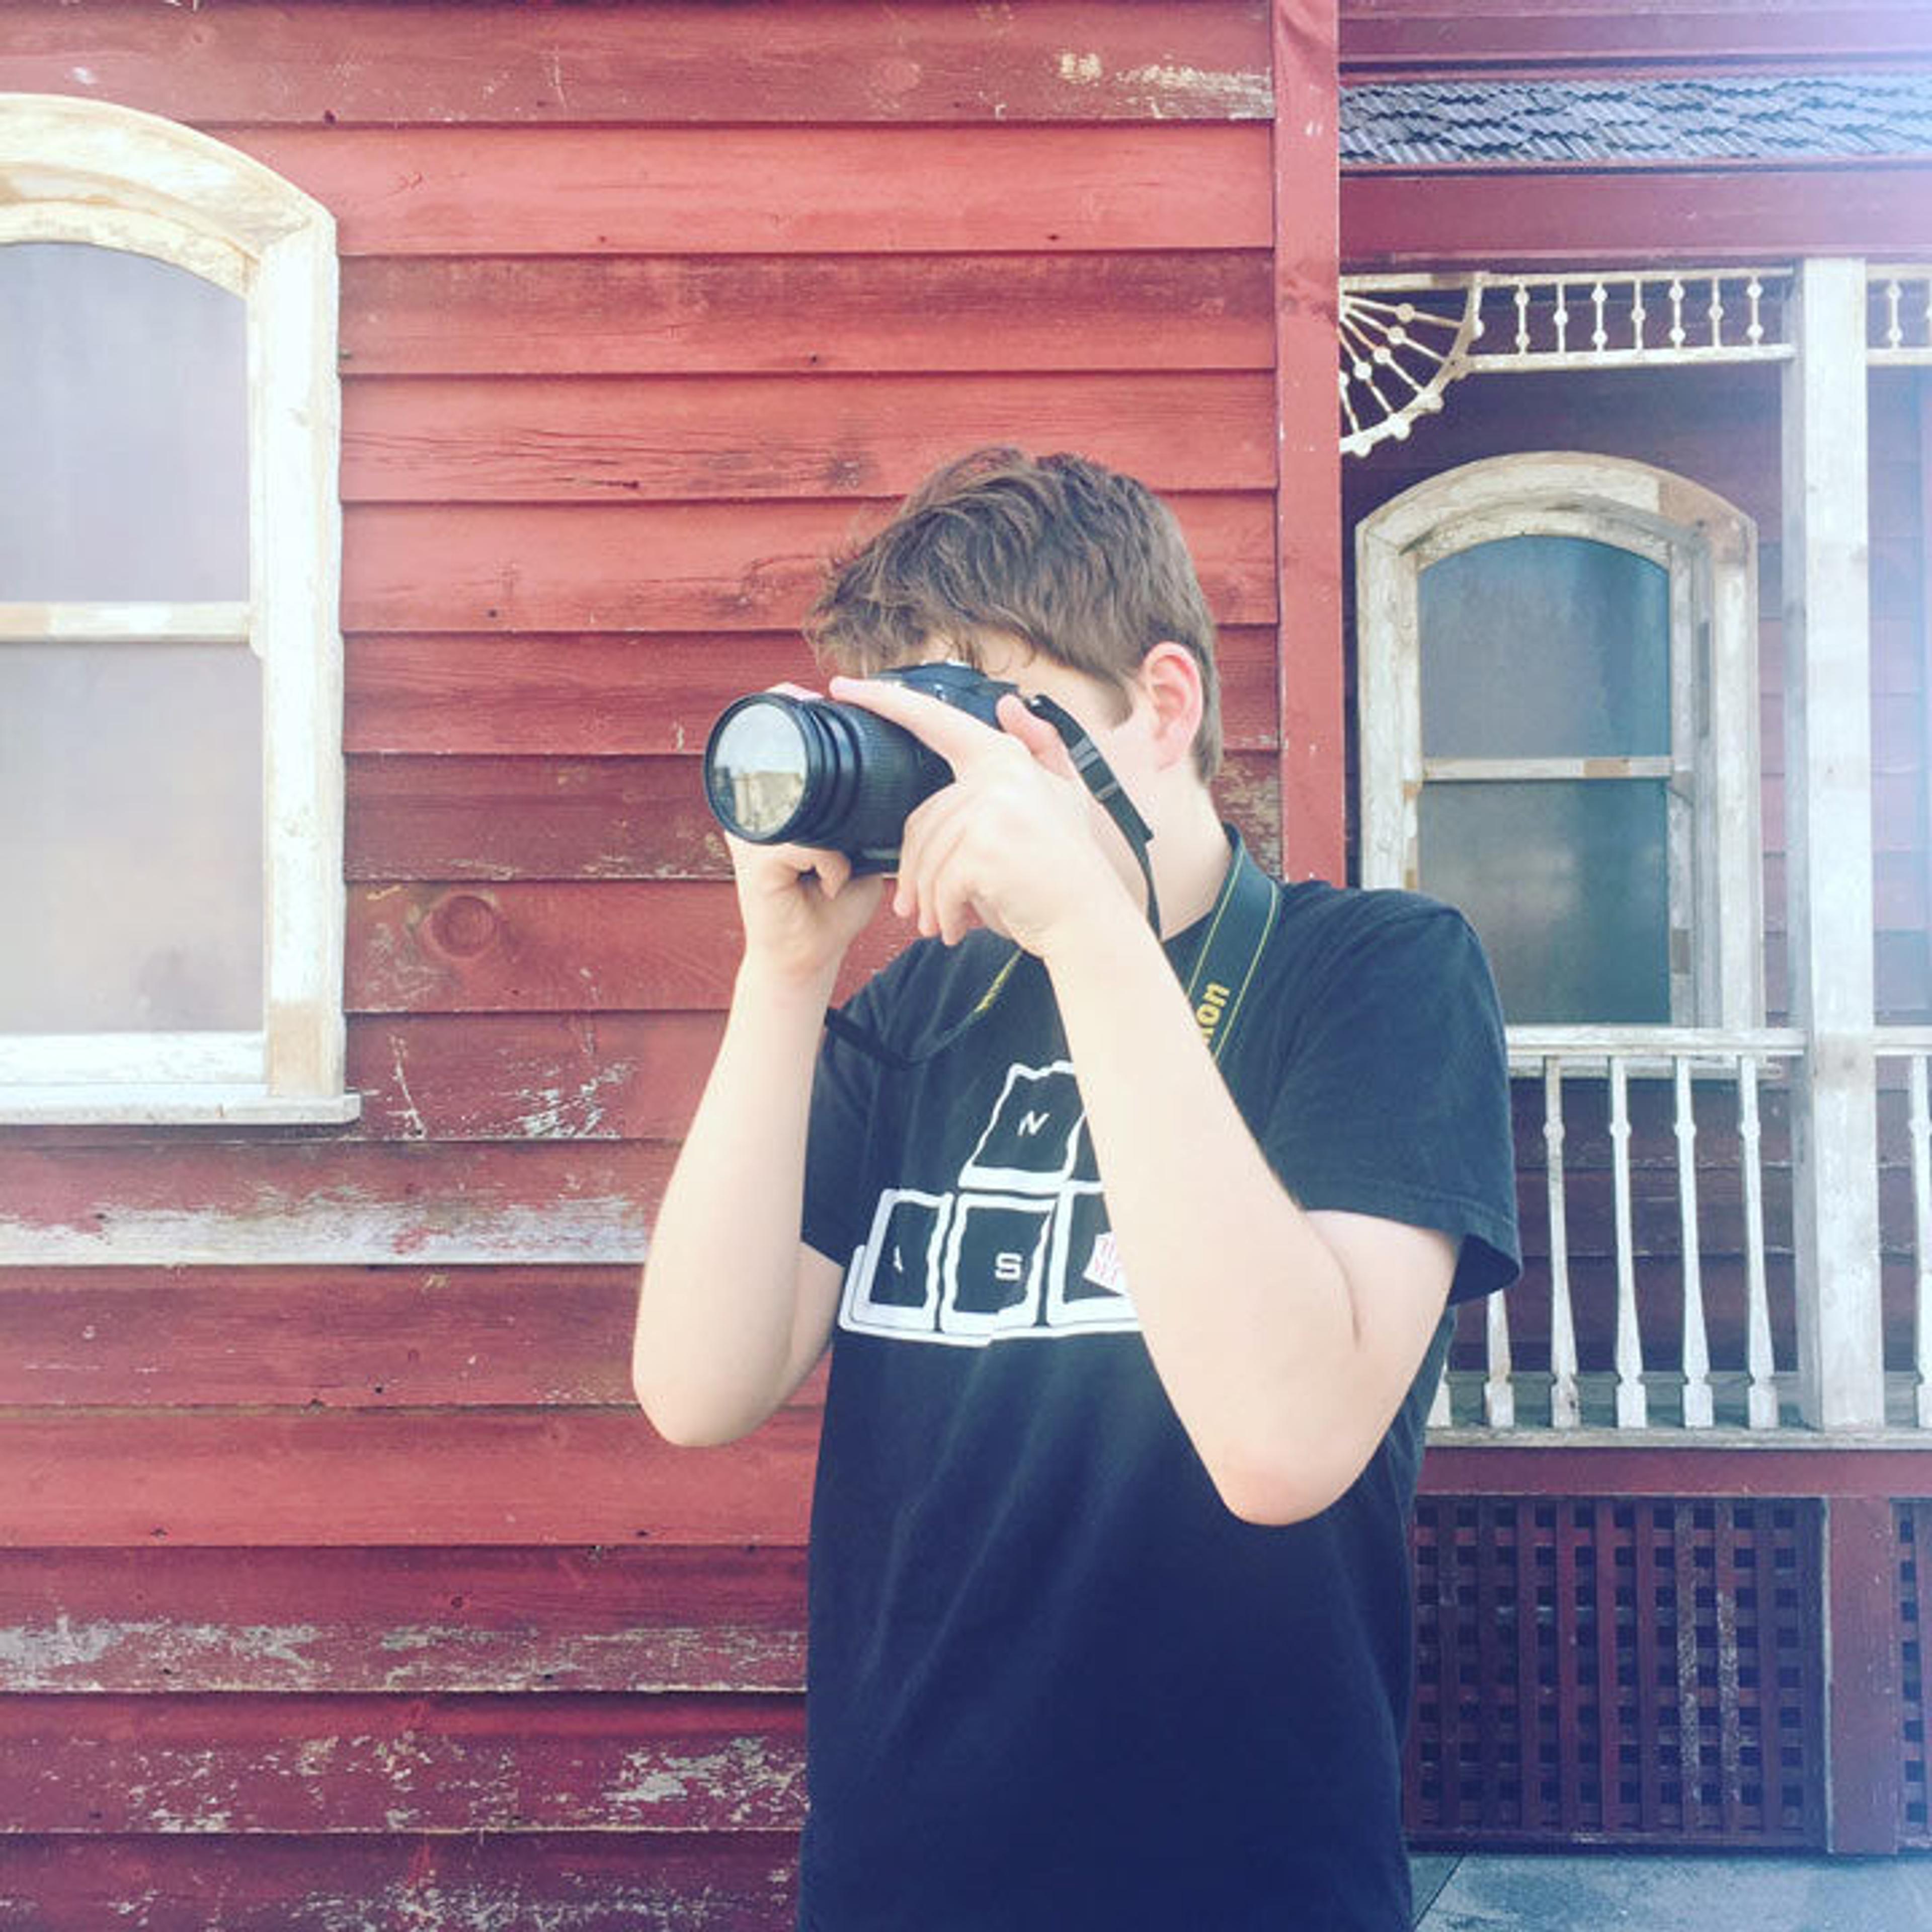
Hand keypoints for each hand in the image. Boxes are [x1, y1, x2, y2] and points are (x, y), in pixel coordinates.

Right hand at [720, 684, 884, 993]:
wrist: (810, 956)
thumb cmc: (835, 902)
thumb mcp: (859, 846)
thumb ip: (871, 811)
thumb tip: (911, 771)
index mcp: (775, 801)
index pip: (777, 738)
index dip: (797, 707)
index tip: (836, 703)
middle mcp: (753, 811)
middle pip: (771, 752)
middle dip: (807, 741)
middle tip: (846, 777)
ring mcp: (749, 836)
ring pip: (796, 800)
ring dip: (830, 828)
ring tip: (843, 856)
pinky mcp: (754, 864)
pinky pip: (800, 846)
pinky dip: (828, 862)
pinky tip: (833, 883)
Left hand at [829, 674, 1137, 957]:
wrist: (1089, 921)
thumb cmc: (1068, 865)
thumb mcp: (1063, 796)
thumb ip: (1038, 747)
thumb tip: (1008, 704)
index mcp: (1004, 757)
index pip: (934, 720)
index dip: (885, 700)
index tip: (843, 687)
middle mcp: (998, 774)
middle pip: (921, 820)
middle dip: (915, 874)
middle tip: (916, 912)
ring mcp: (992, 809)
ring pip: (927, 857)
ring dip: (930, 902)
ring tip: (941, 925)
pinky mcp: (985, 849)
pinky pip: (940, 883)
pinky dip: (944, 914)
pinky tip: (957, 929)